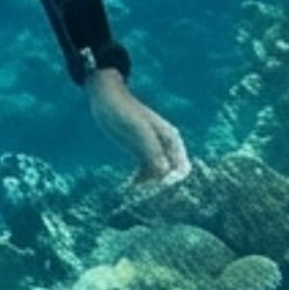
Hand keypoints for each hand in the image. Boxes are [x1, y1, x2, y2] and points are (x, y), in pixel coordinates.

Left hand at [88, 68, 192, 187]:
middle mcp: (165, 146)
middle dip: (162, 183)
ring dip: (151, 183)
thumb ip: (153, 152)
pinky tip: (132, 183)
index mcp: (171, 139)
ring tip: (136, 188)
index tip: (159, 184)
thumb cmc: (124, 111)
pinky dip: (142, 179)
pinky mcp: (140, 151)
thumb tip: (165, 174)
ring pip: (159, 174)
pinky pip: (146, 171)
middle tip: (146, 190)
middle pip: (172, 173)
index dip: (174, 179)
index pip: (182, 167)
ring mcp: (152, 149)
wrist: (106, 99)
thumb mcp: (139, 131)